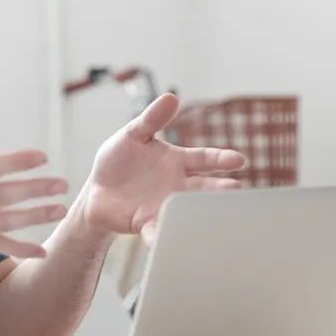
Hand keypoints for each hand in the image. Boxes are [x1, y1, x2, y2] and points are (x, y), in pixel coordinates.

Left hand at [79, 92, 246, 245]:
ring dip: (199, 212)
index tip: (238, 160)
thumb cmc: (118, 160)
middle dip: (220, 189)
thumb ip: (151, 119)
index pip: (204, 158)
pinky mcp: (147, 223)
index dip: (221, 159)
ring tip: (214, 215)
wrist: (97, 191)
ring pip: (187, 210)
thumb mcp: (132, 135)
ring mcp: (165, 205)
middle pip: (203, 187)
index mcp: (177, 161)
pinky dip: (162, 236)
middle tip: (236, 189)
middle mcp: (177, 185)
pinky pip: (157, 230)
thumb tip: (171, 96)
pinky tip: (166, 240)